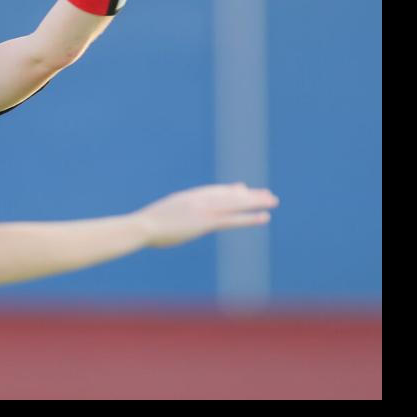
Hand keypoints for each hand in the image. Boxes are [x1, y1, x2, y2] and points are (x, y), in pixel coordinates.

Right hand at [135, 183, 275, 247]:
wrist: (143, 226)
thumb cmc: (147, 226)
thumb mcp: (163, 216)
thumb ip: (174, 214)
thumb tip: (170, 220)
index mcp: (189, 197)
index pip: (215, 192)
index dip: (231, 191)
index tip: (243, 189)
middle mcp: (200, 199)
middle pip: (230, 195)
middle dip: (249, 195)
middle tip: (266, 194)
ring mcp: (204, 209)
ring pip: (235, 204)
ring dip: (256, 202)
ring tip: (273, 201)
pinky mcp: (206, 222)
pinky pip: (233, 219)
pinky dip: (249, 218)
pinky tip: (264, 217)